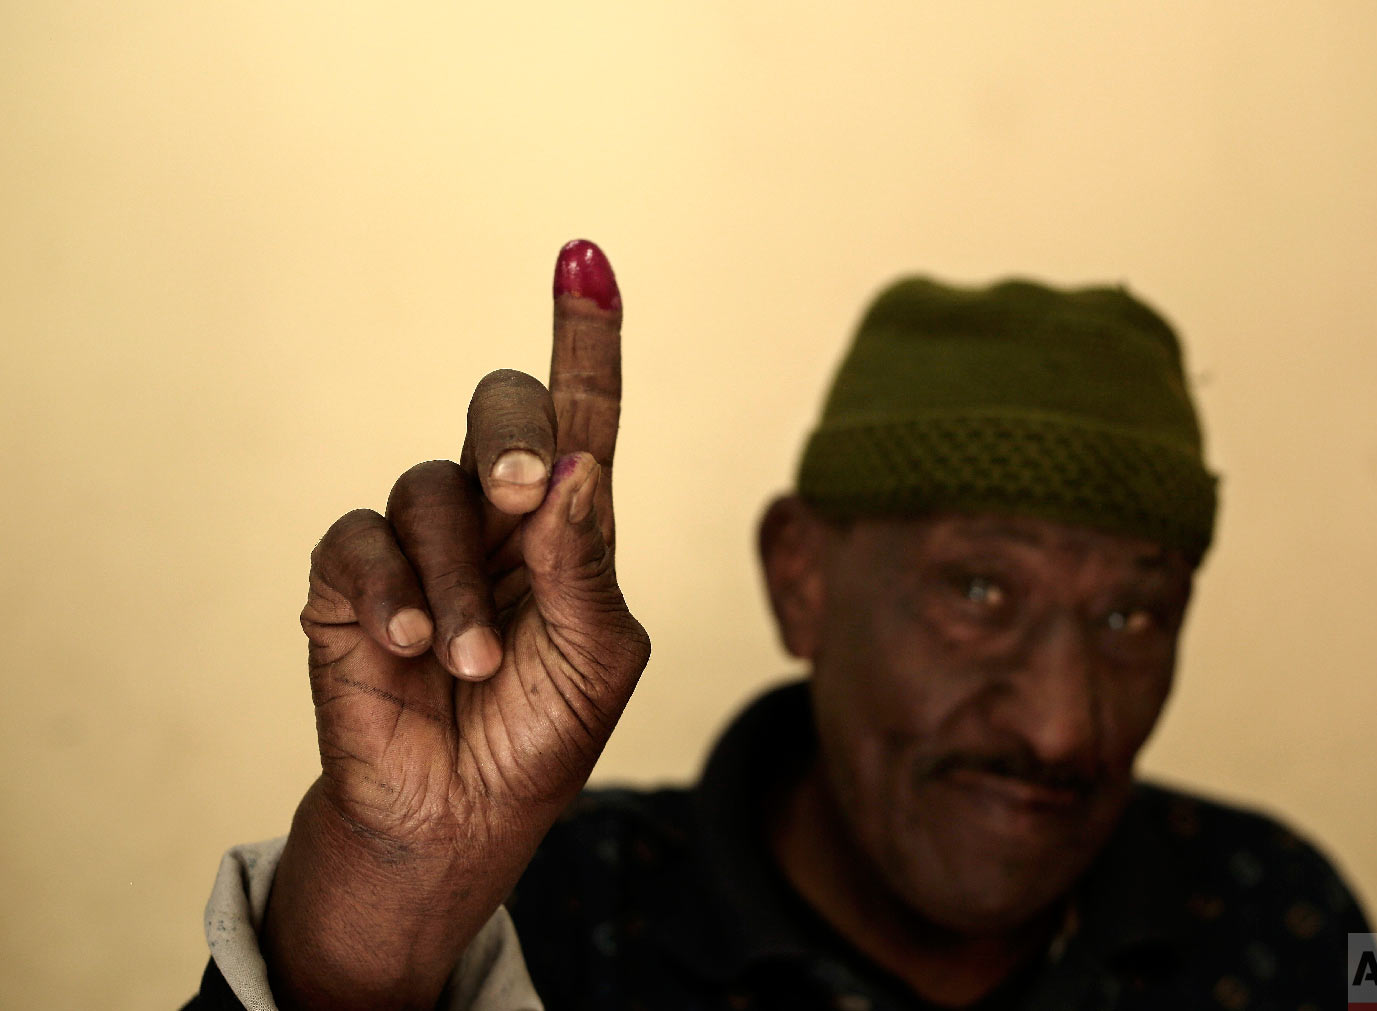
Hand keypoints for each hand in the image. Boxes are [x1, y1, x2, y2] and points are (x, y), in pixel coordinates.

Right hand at [261, 240, 649, 1010]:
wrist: (460, 819)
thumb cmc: (540, 734)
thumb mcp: (595, 655)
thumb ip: (584, 562)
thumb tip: (575, 468)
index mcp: (565, 524)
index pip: (581, 414)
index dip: (584, 338)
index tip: (586, 258)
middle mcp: (492, 514)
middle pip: (499, 409)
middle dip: (510, 433)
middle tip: (522, 492)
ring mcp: (418, 542)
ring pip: (429, 488)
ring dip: (455, 585)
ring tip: (472, 665)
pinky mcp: (349, 579)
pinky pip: (360, 541)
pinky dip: (392, 593)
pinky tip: (406, 649)